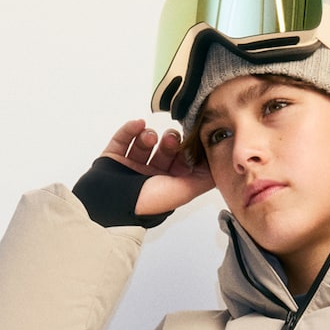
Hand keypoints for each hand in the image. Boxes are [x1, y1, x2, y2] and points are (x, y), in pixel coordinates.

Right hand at [99, 118, 213, 217]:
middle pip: (165, 150)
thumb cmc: (147, 202)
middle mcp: (150, 175)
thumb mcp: (182, 191)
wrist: (111, 204)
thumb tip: (218, 168)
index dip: (186, 150)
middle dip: (170, 141)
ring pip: (145, 142)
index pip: (181, 161)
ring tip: (150, 137)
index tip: (191, 140)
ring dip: (149, 136)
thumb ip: (202, 179)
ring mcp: (131, 166)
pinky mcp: (113, 157)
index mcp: (167, 184)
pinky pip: (123, 137)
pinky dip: (130, 129)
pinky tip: (138, 124)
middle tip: (171, 138)